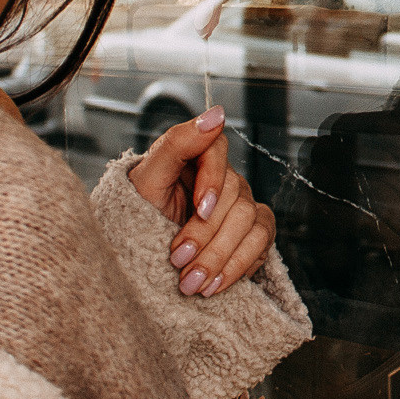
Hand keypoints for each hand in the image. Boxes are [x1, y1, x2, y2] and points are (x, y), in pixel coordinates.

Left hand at [129, 104, 274, 296]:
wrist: (139, 253)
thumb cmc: (137, 211)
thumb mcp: (147, 179)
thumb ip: (177, 144)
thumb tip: (217, 113)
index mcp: (197, 156)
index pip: (219, 151)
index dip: (213, 180)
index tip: (198, 209)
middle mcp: (225, 178)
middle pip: (236, 196)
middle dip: (206, 235)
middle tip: (178, 261)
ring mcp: (243, 205)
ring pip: (251, 223)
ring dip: (219, 258)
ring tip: (191, 284)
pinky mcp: (254, 233)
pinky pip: (262, 244)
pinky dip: (238, 268)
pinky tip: (214, 285)